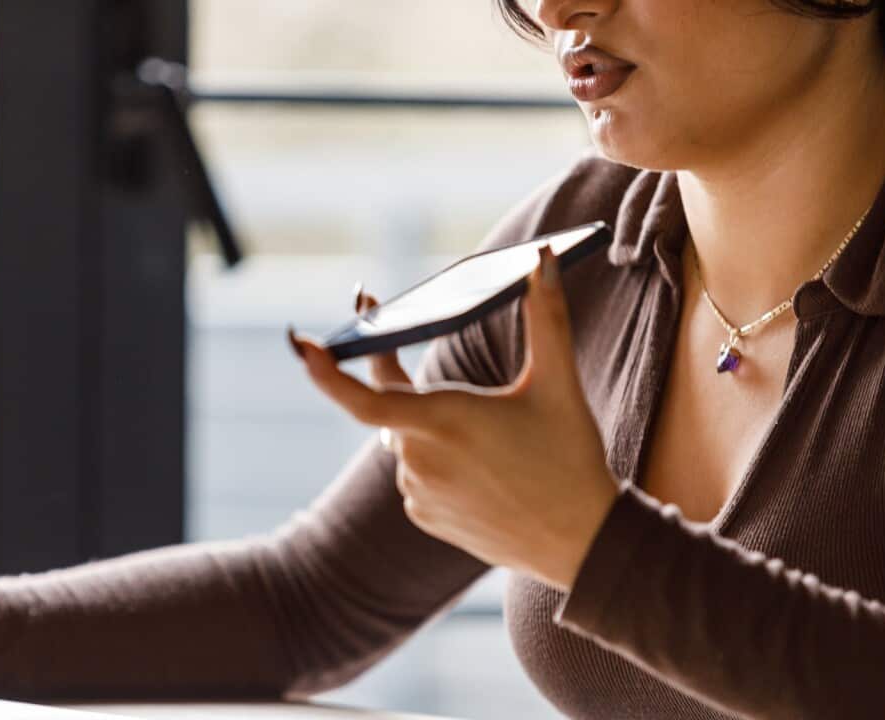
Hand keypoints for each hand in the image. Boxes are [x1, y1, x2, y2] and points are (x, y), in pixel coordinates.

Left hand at [289, 246, 617, 590]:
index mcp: (443, 421)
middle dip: (394, 376)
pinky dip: (433, 460)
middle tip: (394, 338)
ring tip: (482, 436)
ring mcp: (418, 493)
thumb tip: (545, 259)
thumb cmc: (570, 458)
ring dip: (425, 424)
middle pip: (389, 406)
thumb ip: (546, 315)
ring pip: (403, 440)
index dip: (327, 373)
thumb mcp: (559, 384)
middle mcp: (419, 460)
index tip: (302, 346)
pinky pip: (414, 474)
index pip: (364, 398)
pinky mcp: (424, 517)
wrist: (582, 543)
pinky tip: (477, 467)